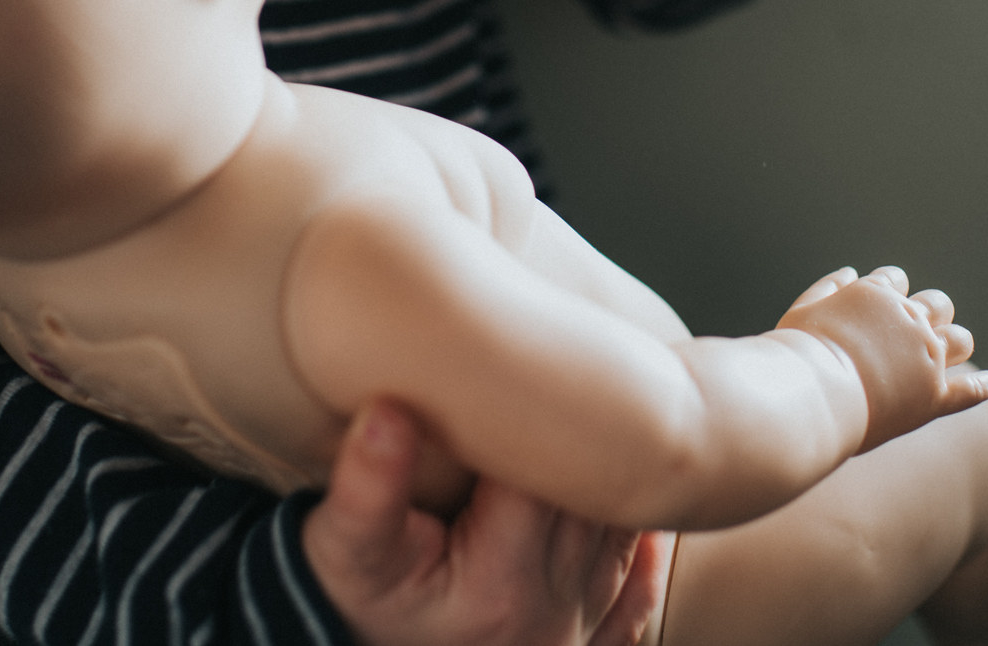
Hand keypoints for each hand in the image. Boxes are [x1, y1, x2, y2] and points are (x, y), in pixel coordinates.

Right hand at [305, 399, 672, 645]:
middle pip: (596, 503)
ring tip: (609, 420)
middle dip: (590, 442)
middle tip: (581, 375)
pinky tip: (636, 504)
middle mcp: (551, 616)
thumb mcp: (344, 549)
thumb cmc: (355, 602)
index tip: (539, 369)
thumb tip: (387, 411)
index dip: (549, 420)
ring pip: (623, 539)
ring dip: (619, 483)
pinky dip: (643, 549)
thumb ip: (366, 485)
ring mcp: (574, 637)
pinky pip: (637, 597)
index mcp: (499, 585)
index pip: (549, 479)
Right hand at [776, 266, 987, 451]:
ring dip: (955, 341)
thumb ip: (828, 287)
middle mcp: (910, 320)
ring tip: (948, 350)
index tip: (881, 306)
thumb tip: (851, 272)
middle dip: (931, 310)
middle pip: (937, 303)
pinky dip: (983, 385)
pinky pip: (969, 390)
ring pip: (960, 339)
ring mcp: (926, 358)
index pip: (895, 279)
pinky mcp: (934, 397)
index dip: (889, 291)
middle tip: (918, 327)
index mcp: (878, 294)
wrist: (812, 394)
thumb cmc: (798, 354)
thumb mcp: (803, 310)